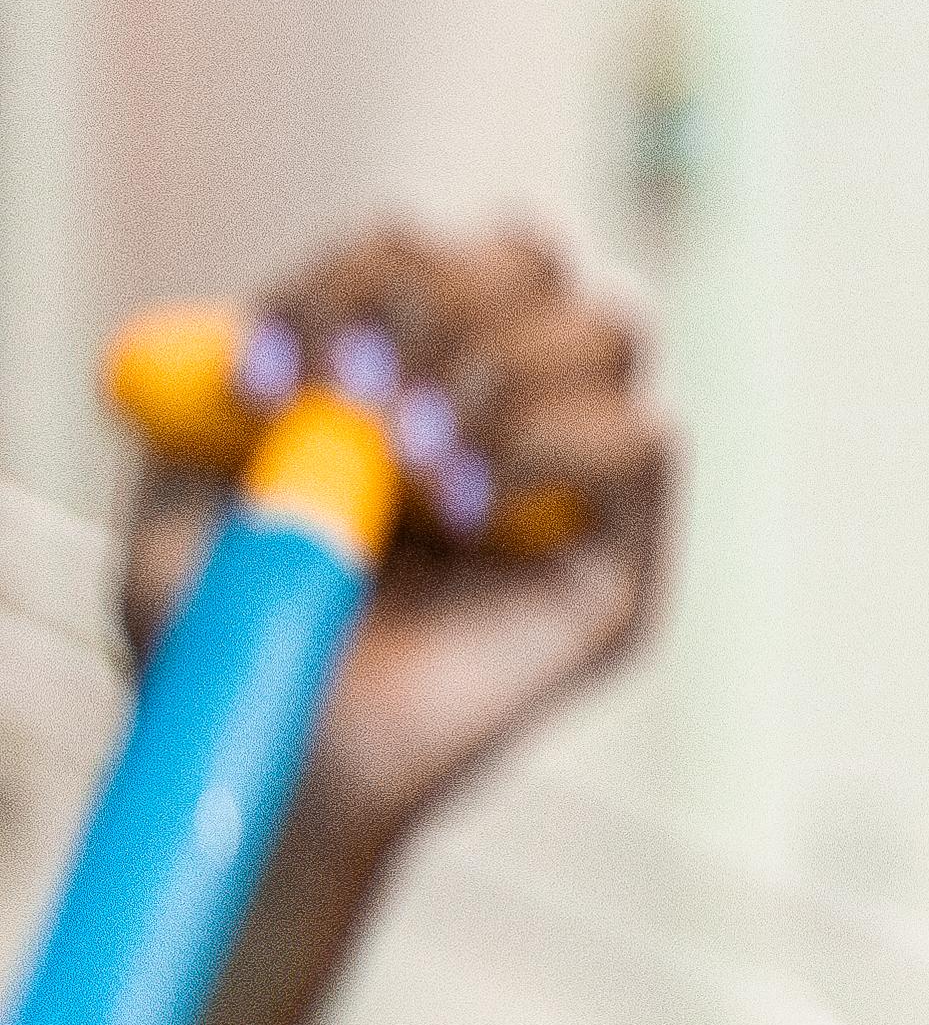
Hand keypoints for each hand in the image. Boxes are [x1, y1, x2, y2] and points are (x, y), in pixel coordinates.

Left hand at [125, 226, 666, 851]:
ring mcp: (572, 488)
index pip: (427, 253)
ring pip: (603, 327)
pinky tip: (466, 507)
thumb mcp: (187, 491)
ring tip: (408, 458)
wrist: (270, 771)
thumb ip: (230, 386)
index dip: (358, 275)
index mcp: (404, 381)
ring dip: (492, 370)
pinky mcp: (622, 564)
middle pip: (531, 257)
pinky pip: (645, 441)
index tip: (269, 366)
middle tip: (356, 390)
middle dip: (434, 302)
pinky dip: (552, 444)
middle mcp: (502, 416)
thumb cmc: (227, 646)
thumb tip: (287, 327)